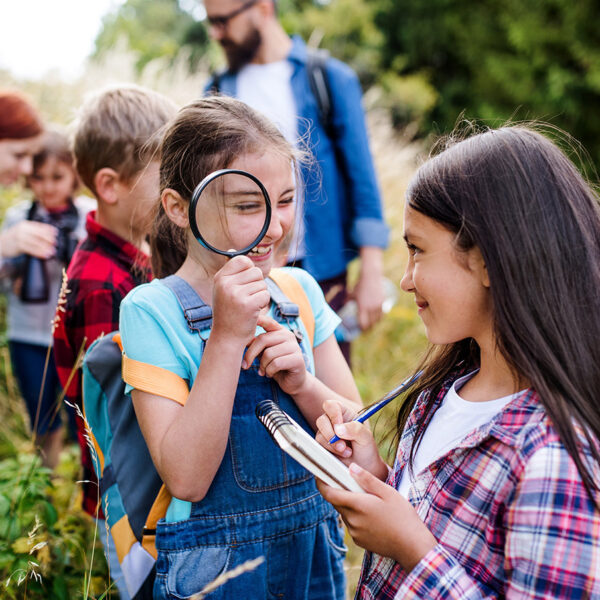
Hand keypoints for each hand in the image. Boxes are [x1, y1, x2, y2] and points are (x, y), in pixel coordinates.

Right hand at [0, 221, 56, 258]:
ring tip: (53, 251)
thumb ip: (33, 231)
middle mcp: (22, 230)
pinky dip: (39, 252)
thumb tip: (50, 233)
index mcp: (25, 224)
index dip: (48, 229)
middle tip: (56, 243)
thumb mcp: (23, 231)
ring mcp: (20, 237)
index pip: (39, 226)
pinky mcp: (18, 246)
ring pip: (36, 243)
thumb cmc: (15, 238)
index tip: (56, 233)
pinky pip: (31, 249)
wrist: (1, 244)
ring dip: (45, 248)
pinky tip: (45, 255)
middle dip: (48, 239)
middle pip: (38, 234)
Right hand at [211, 255, 269, 344]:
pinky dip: (263, 304)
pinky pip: (265, 295)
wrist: (227, 337)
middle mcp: (226, 284)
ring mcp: (236, 294)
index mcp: (220, 278)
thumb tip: (233, 249)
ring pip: (262, 284)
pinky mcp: (248, 304)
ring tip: (248, 306)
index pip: (243, 260)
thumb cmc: (228, 312)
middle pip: (256, 272)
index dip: (249, 271)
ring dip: (260, 295)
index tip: (245, 284)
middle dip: (257, 285)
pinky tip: (253, 312)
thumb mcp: (224, 289)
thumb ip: (231, 271)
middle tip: (247, 299)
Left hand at [243, 314, 306, 394]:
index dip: (257, 319)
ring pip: (269, 354)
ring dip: (262, 366)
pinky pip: (276, 364)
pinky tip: (270, 374)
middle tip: (245, 365)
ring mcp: (295, 346)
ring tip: (263, 371)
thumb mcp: (264, 353)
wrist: (293, 382)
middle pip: (263, 339)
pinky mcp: (298, 359)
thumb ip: (256, 344)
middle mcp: (288, 335)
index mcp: (280, 331)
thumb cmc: (276, 366)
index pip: (267, 321)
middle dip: (250, 354)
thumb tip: (241, 338)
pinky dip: (269, 371)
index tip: (245, 319)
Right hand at [315, 400, 386, 478]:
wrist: (364, 467)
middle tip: (343, 446)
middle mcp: (332, 421)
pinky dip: (330, 452)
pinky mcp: (322, 446)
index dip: (333, 415)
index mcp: (344, 413)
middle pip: (321, 420)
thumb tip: (338, 429)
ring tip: (347, 452)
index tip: (339, 428)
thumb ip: (355, 429)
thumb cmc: (366, 448)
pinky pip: (318, 447)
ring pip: (319, 435)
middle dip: (330, 434)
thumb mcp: (366, 437)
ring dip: (332, 446)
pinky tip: (342, 455)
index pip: (331, 406)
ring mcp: (326, 434)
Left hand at [317, 464, 436, 571]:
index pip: (329, 494)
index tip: (320, 474)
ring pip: (345, 513)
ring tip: (368, 500)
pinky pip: (352, 524)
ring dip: (350, 505)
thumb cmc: (402, 516)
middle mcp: (352, 520)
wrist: (412, 546)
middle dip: (340, 491)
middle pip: (337, 502)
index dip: (321, 483)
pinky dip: (356, 517)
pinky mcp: (359, 541)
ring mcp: (355, 532)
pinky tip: (373, 515)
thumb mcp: (387, 492)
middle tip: (352, 483)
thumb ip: (367, 479)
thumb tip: (351, 467)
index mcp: (357, 505)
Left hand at [353, 247, 384, 330]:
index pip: (363, 323)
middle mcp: (371, 308)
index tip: (361, 330)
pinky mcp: (383, 302)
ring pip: (378, 320)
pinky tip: (377, 319)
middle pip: (371, 324)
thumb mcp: (352, 293)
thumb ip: (347, 300)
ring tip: (372, 326)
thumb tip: (343, 304)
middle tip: (366, 331)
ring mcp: (378, 305)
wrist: (371, 276)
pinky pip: (382, 314)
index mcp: (362, 307)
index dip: (362, 329)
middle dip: (368, 329)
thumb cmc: (359, 285)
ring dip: (374, 324)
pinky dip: (379, 318)